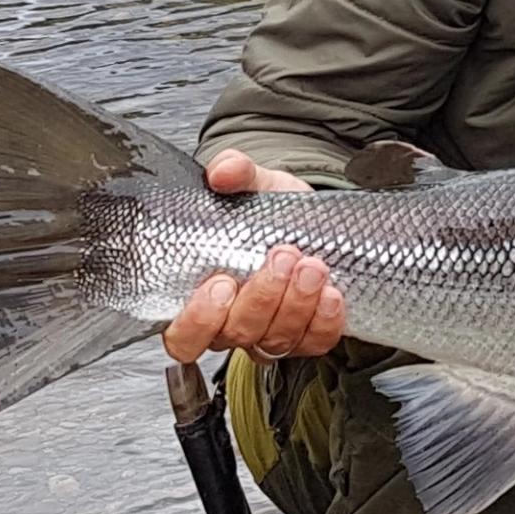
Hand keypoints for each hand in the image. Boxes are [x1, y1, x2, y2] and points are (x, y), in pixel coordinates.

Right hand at [163, 150, 345, 365]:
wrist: (311, 220)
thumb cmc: (269, 212)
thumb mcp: (253, 184)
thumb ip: (234, 171)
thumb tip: (222, 172)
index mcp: (200, 298)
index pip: (183, 335)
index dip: (198, 320)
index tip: (220, 283)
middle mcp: (230, 323)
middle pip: (235, 334)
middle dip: (262, 297)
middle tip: (282, 257)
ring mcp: (269, 334)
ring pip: (274, 341)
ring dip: (296, 304)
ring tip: (312, 266)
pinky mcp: (307, 336)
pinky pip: (314, 342)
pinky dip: (323, 321)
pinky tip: (331, 294)